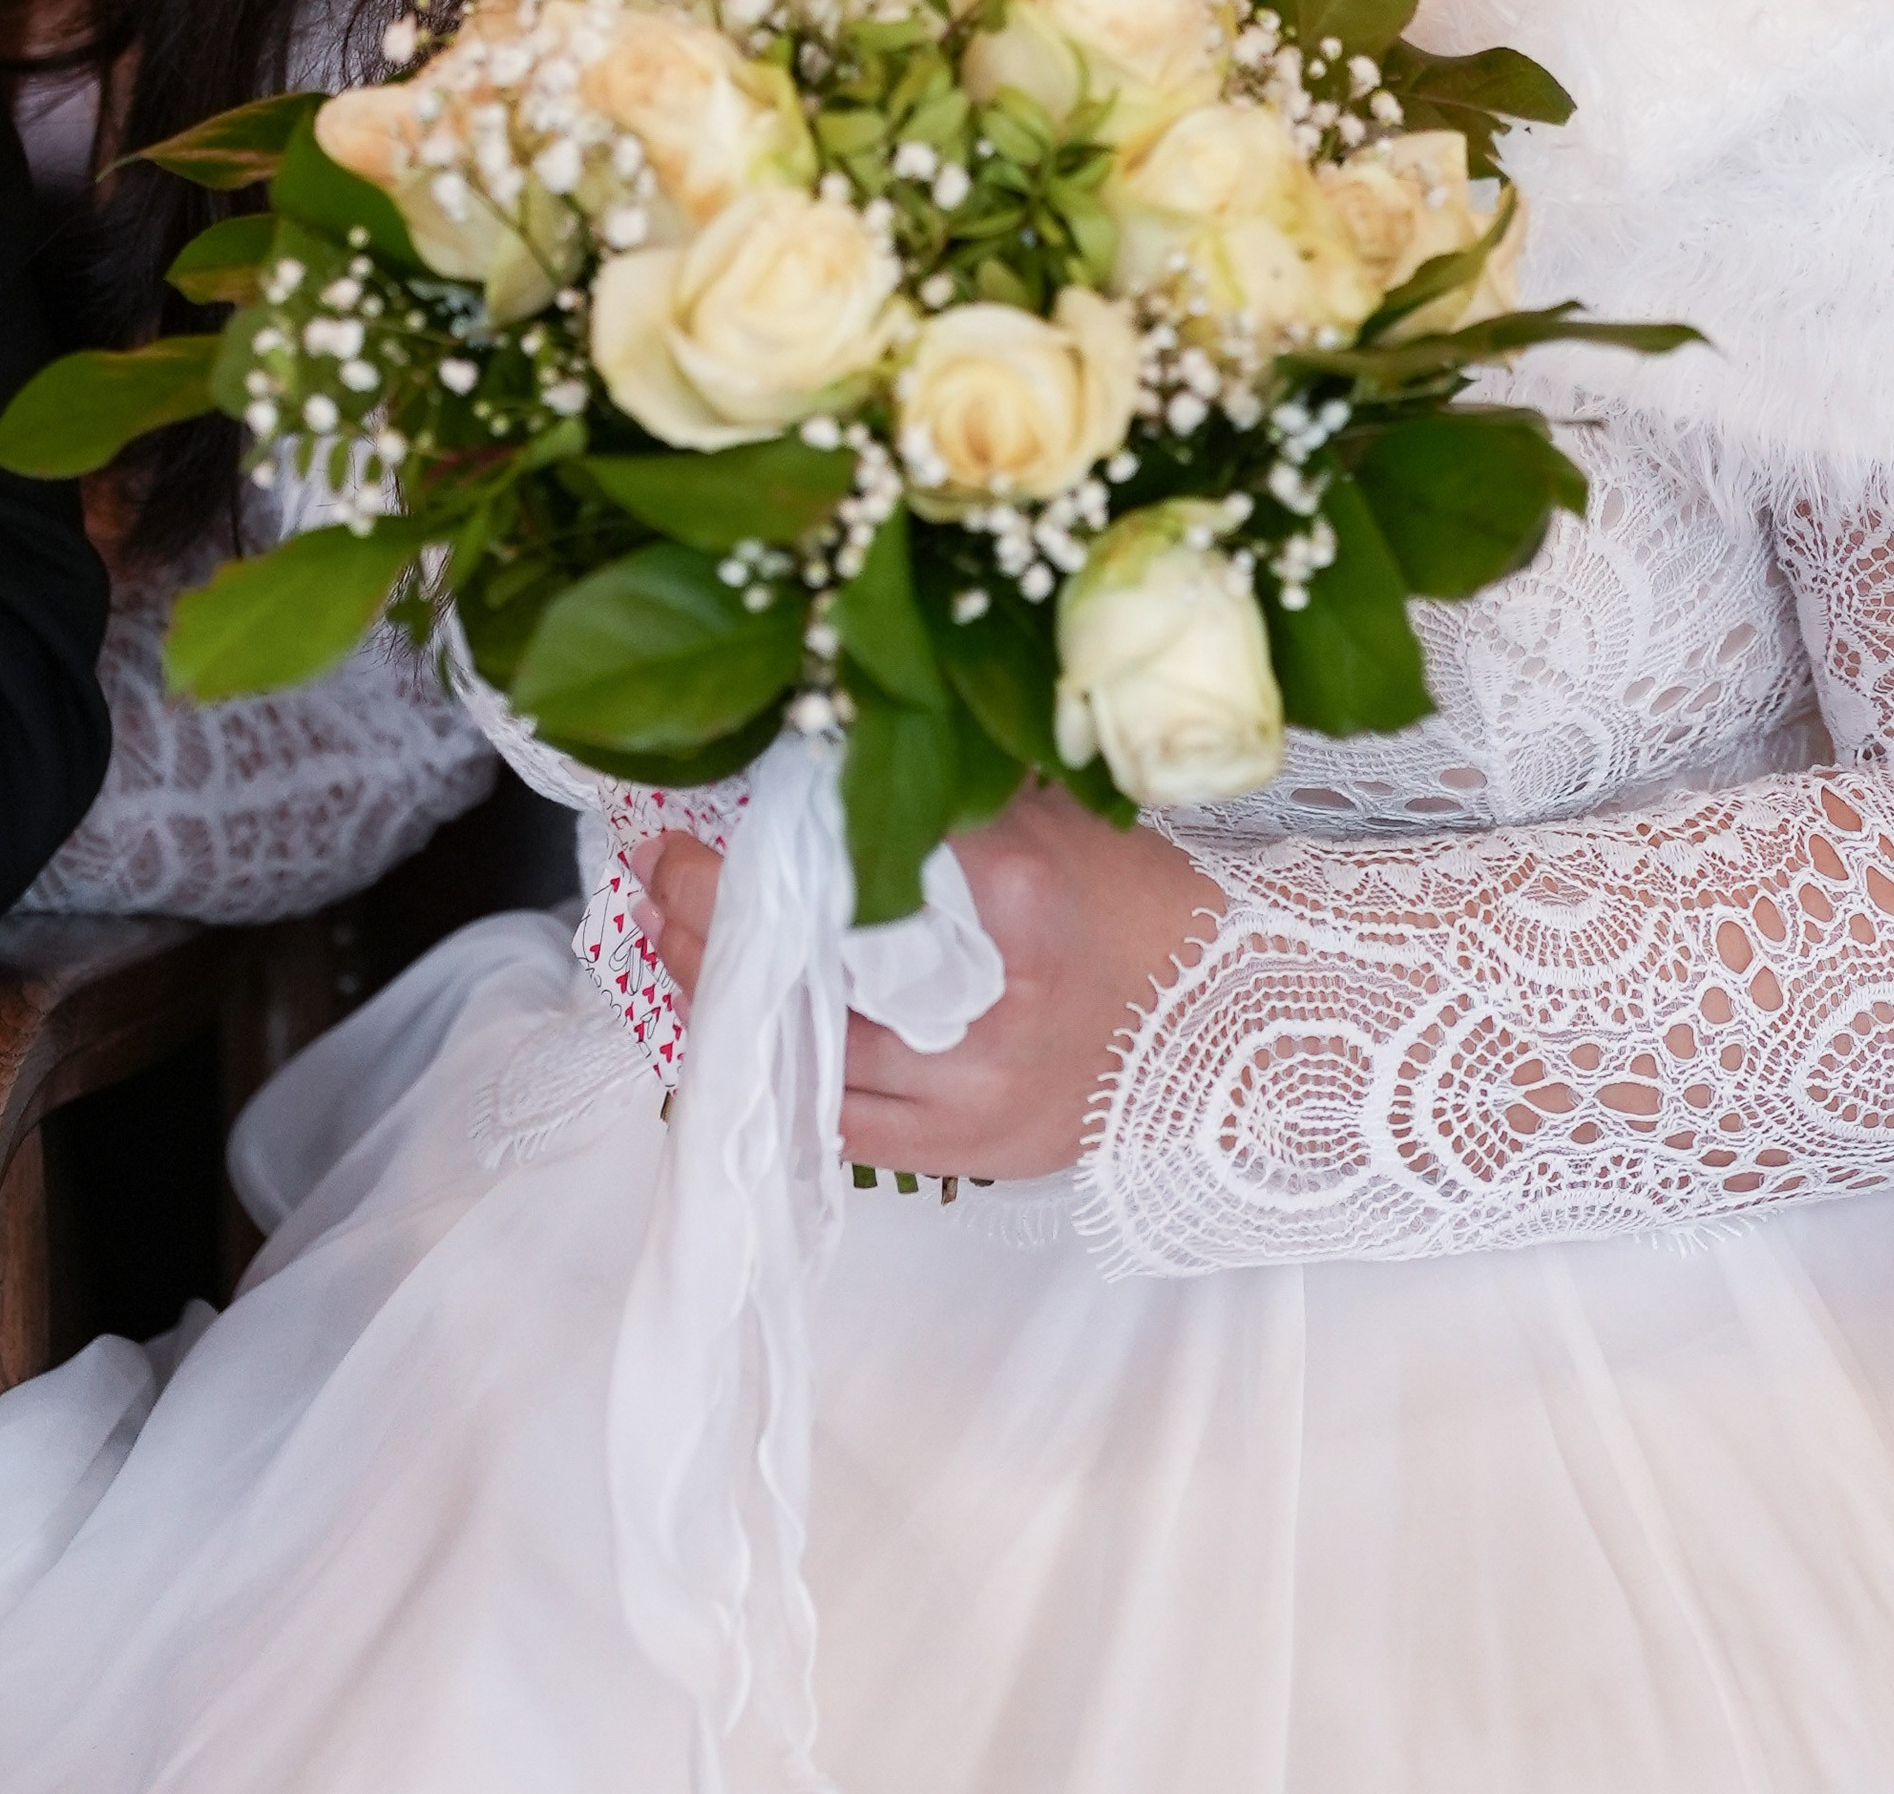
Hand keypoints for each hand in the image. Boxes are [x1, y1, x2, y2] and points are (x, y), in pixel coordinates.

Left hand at [633, 786, 1223, 1181]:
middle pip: (800, 959)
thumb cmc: (1141, 902)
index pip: (838, 863)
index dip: (746, 845)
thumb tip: (821, 742)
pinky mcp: (969, 1151)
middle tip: (658, 872)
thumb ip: (944, 784)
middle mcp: (982, 999)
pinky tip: (729, 1032)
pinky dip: (773, 1075)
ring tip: (670, 942)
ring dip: (718, 996)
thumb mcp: (1052, 811)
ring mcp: (971, 1089)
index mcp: (1010, 891)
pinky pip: (835, 1124)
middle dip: (707, 916)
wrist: (1235, 1023)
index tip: (690, 817)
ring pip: (802, 1047)